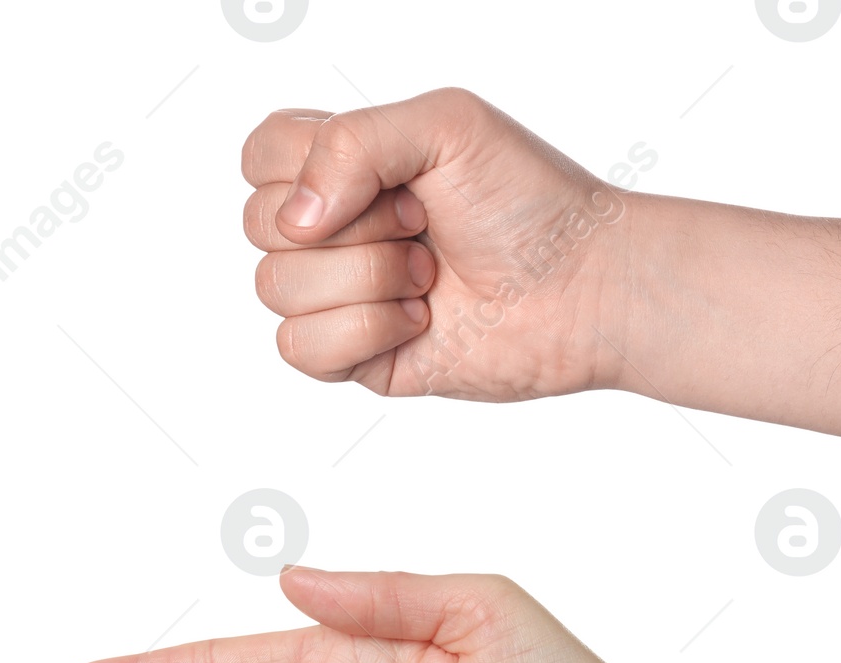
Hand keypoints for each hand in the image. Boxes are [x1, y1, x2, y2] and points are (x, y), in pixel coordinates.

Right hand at [241, 87, 635, 399]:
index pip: (260, 156)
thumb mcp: (444, 124)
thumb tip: (294, 219)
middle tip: (422, 224)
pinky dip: (362, 330)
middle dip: (349, 225)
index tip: (390, 174)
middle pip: (259, 225)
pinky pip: (300, 349)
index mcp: (344, 167)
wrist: (582, 287)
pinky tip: (419, 322)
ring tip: (428, 275)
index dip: (302, 165)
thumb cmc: (528, 200)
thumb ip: (351, 141)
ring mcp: (343, 299)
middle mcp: (335, 232)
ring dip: (364, 278)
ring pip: (275, 289)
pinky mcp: (360, 360)